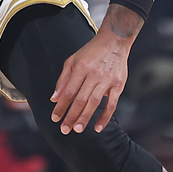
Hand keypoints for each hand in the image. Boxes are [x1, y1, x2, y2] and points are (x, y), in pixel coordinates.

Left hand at [50, 6, 136, 133]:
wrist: (114, 42)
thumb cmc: (91, 52)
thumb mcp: (72, 60)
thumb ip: (63, 79)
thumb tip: (54, 97)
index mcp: (80, 68)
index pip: (68, 91)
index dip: (61, 106)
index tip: (54, 118)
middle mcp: (94, 74)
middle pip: (80, 99)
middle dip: (71, 116)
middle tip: (64, 129)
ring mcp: (107, 80)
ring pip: (94, 103)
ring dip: (85, 118)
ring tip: (77, 129)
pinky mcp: (118, 85)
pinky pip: (112, 104)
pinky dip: (105, 117)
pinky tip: (97, 127)